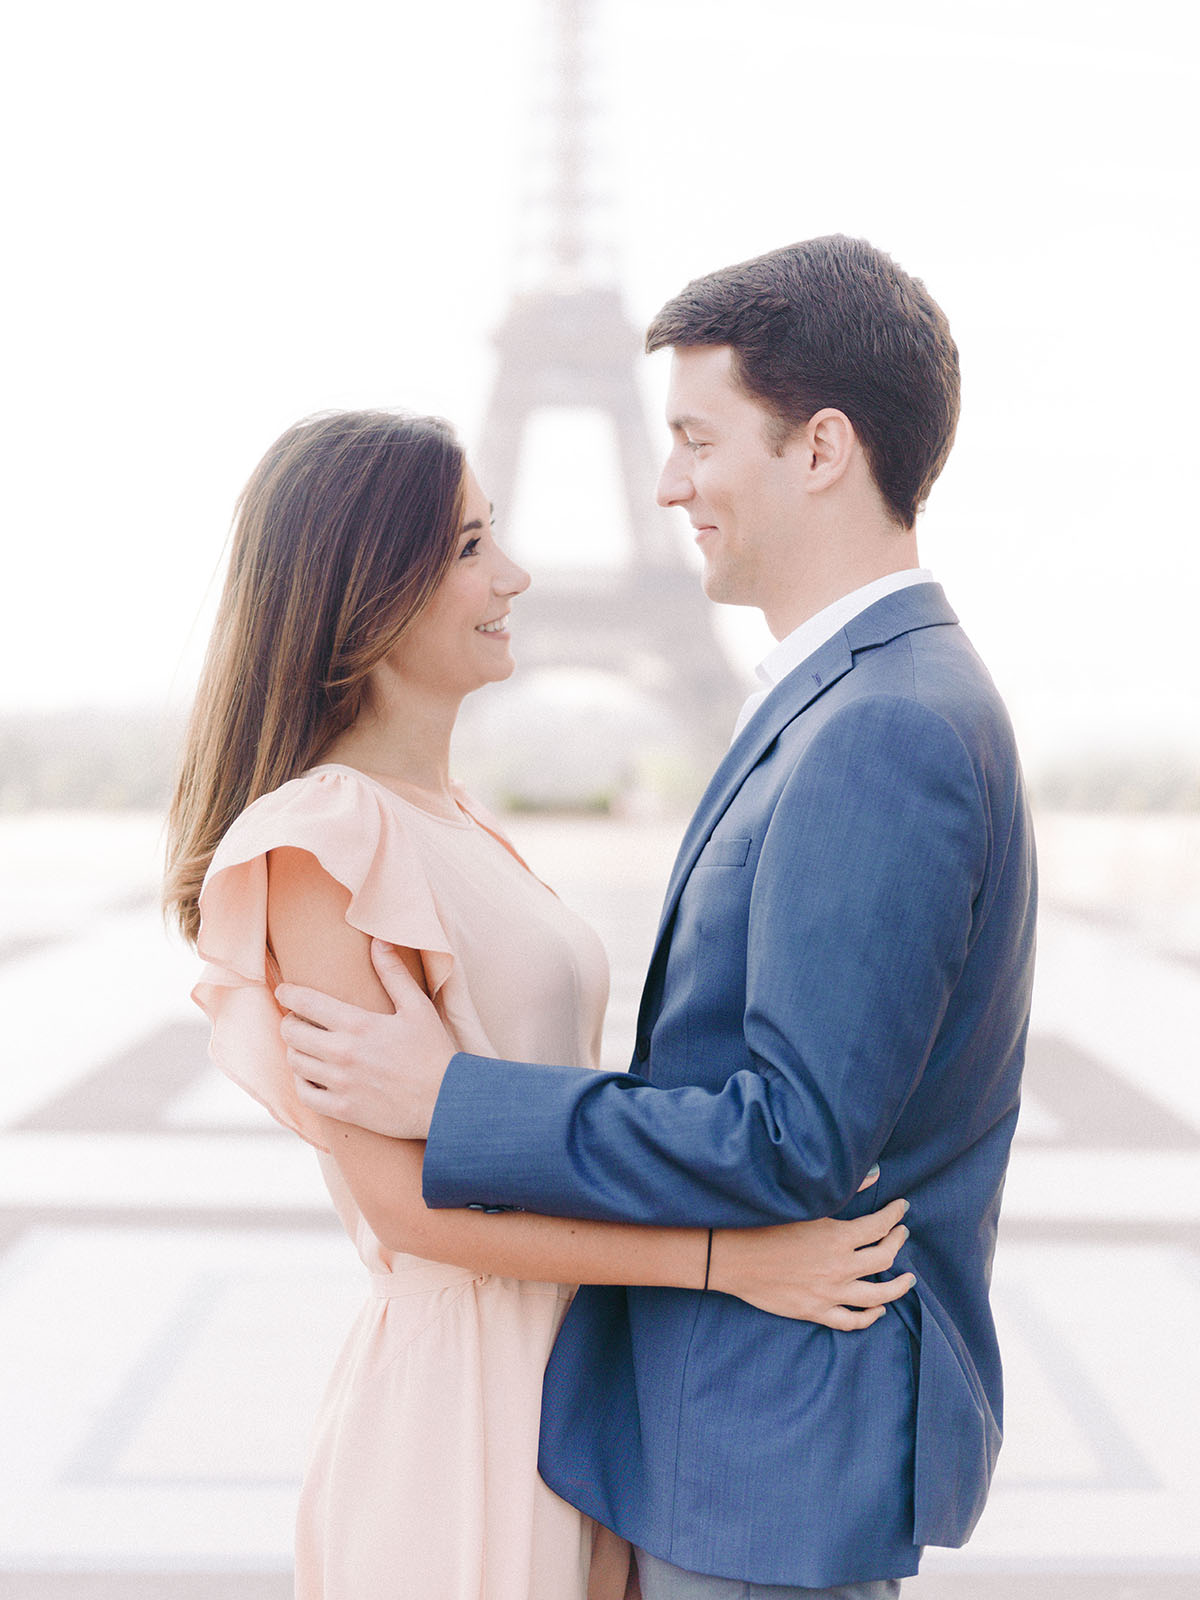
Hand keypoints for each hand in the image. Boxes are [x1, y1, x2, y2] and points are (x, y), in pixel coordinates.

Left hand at [277, 939, 453, 1137]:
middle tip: (298, 1020)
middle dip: (290, 1022)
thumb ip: (394, 974)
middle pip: (292, 1033)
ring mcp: (341, 1083)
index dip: (288, 993)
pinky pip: (304, 1095)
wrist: (448, 1103)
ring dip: (296, 1051)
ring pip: (295, 1063)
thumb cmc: (434, 1052)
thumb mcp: (417, 1008)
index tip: (284, 991)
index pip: (306, 1002)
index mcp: (359, 1024)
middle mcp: (344, 1053)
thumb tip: (379, 941)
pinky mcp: (343, 1109)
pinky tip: (312, 1076)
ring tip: (307, 1047)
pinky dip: (302, 1083)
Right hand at [710, 1199, 913, 1328]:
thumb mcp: (805, 1204)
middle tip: (902, 1234)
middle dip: (898, 1243)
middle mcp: (840, 1267)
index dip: (895, 1215)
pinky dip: (869, 1317)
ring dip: (897, 1287)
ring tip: (907, 1279)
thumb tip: (875, 1175)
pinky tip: (878, 1310)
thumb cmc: (764, 1224)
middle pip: (884, 1258)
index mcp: (838, 1237)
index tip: (901, 1207)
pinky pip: (852, 1321)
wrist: (731, 1256)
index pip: (880, 1226)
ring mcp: (830, 1293)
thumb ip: (844, 1190)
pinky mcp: (815, 1311)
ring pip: (877, 1295)